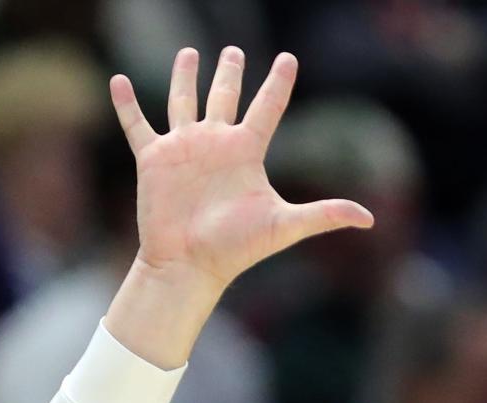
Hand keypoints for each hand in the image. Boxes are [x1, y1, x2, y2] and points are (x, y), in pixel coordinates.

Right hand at [110, 48, 373, 293]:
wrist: (189, 266)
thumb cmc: (235, 249)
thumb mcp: (284, 226)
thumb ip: (325, 214)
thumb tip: (370, 219)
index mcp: (246, 152)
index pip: (267, 107)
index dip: (279, 83)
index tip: (289, 59)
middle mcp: (216, 145)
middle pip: (226, 97)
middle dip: (230, 73)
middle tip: (235, 51)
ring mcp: (183, 149)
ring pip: (184, 102)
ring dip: (185, 78)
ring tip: (188, 53)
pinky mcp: (154, 160)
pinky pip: (138, 126)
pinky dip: (126, 105)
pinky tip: (117, 82)